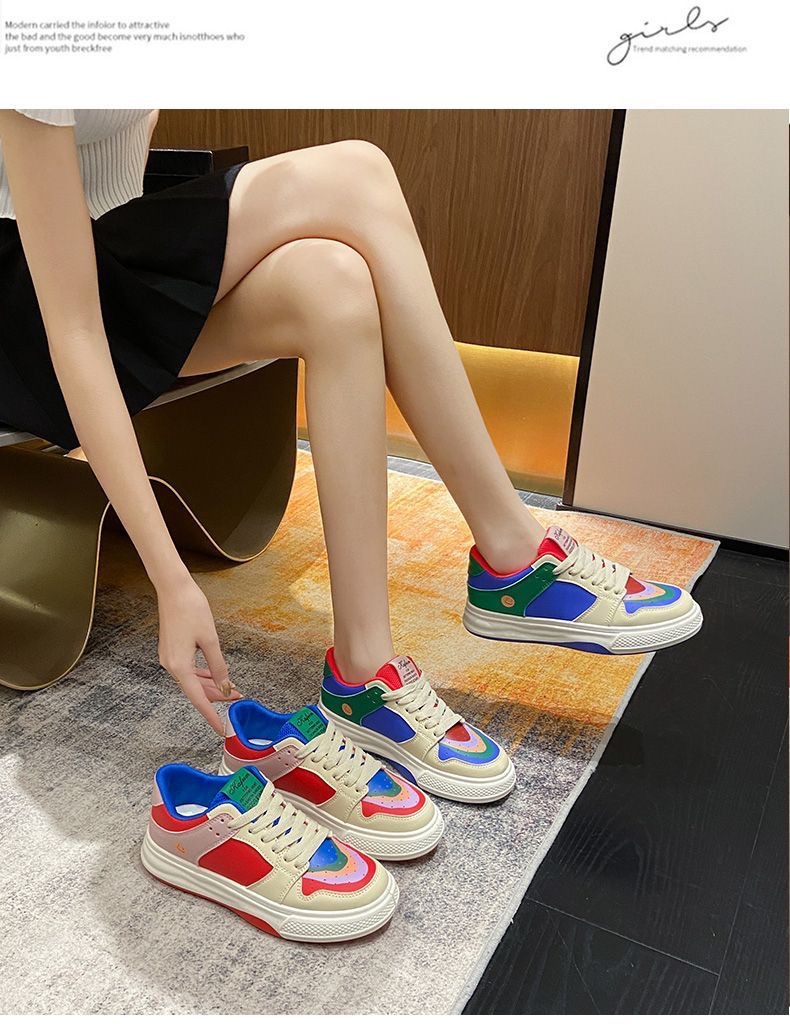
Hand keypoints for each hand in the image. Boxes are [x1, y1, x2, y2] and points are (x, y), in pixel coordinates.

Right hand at [157, 575, 240, 734]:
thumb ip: (218, 666)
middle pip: (196, 690)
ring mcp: (169, 658)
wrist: (173, 588)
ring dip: (211, 685)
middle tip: (239, 697)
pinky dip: (202, 675)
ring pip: (192, 680)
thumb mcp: (210, 640)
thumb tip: (225, 688)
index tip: (221, 730)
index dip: (211, 715)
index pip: (198, 699)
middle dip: (217, 697)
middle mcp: (170, 666)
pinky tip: (215, 675)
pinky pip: (188, 670)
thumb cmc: (192, 609)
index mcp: (179, 666)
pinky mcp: (171, 650)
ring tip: (232, 687)